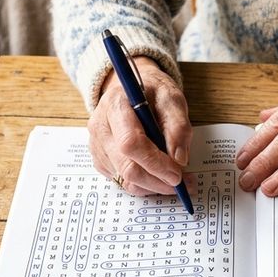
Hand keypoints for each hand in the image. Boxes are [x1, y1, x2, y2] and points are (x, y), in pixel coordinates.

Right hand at [89, 57, 192, 195]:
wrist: (132, 91)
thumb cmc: (152, 93)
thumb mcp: (172, 99)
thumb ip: (178, 126)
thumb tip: (179, 159)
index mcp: (115, 105)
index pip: (130, 142)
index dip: (155, 162)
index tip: (177, 172)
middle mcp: (100, 126)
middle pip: (126, 166)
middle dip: (156, 180)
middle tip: (180, 182)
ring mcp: (97, 145)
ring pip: (124, 179)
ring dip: (152, 185)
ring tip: (173, 178)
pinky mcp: (100, 159)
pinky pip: (122, 181)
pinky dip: (143, 184)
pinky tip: (157, 173)